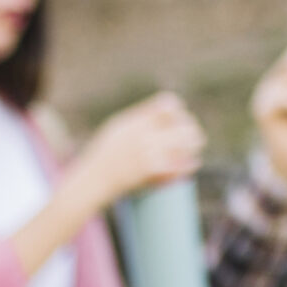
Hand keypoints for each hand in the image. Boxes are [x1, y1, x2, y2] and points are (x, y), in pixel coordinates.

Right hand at [69, 91, 204, 207]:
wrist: (91, 182)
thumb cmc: (103, 157)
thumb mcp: (117, 128)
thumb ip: (139, 118)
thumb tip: (164, 109)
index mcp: (135, 121)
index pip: (168, 105)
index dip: (178, 111)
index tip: (177, 120)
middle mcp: (142, 133)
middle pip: (182, 122)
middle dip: (191, 129)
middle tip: (194, 136)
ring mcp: (147, 151)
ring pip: (186, 142)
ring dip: (193, 145)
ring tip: (195, 148)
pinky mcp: (151, 170)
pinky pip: (181, 164)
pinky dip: (189, 164)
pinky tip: (192, 163)